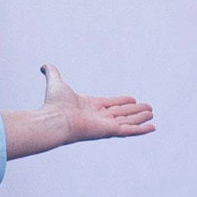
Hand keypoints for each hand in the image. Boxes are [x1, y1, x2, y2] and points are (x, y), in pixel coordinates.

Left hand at [3, 64, 156, 158]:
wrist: (54, 119)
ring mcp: (105, 124)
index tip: (132, 100)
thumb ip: (52, 72)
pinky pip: (129, 130)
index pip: (111, 103)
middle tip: (148, 108)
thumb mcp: (55, 82)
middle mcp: (99, 116)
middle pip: (122, 112)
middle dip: (135, 111)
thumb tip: (44, 65)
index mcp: (90, 106)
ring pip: (128, 120)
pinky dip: (141, 129)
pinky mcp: (109, 130)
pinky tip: (152, 127)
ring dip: (140, 118)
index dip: (122, 102)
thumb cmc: (54, 104)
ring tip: (151, 114)